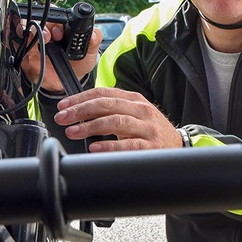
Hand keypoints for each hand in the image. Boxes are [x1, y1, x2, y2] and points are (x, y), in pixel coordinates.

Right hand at [16, 19, 101, 92]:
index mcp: (61, 27)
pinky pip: (18, 45)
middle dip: (43, 25)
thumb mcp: (90, 52)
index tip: (62, 32)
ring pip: (25, 27)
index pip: (55, 14)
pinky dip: (19, 42)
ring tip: (41, 39)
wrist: (67, 84)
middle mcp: (46, 31)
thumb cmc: (77, 63)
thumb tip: (94, 34)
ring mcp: (35, 42)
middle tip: (50, 36)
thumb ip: (94, 40)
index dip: (57, 20)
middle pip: (38, 18)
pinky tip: (26, 46)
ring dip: (30, 30)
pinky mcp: (26, 54)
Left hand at [54, 87, 183, 151]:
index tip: (63, 106)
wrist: (178, 147)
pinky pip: (128, 145)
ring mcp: (147, 128)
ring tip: (73, 132)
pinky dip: (110, 146)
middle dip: (80, 111)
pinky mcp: (151, 146)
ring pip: (116, 122)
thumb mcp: (133, 115)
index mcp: (133, 99)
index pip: (103, 93)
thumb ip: (111, 110)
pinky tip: (95, 147)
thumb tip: (80, 113)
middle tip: (63, 118)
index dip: (80, 98)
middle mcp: (140, 110)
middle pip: (106, 105)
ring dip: (90, 126)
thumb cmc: (150, 131)